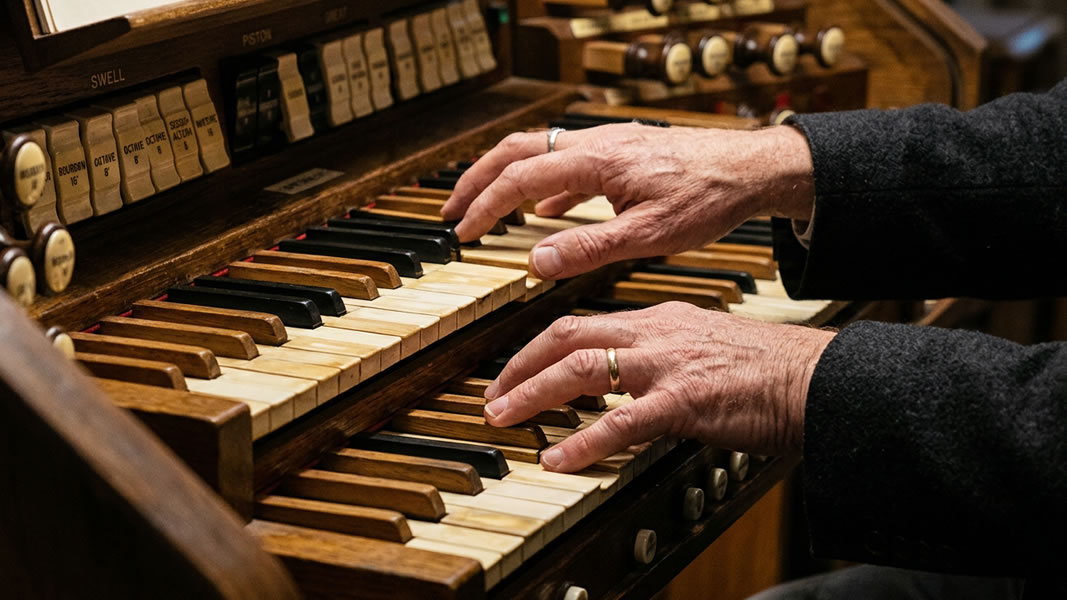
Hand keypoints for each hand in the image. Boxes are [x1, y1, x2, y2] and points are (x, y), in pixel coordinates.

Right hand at [442, 123, 814, 279]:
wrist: (751, 168)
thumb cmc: (709, 196)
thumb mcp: (648, 233)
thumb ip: (589, 247)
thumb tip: (536, 259)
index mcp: (595, 160)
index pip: (519, 177)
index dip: (485, 205)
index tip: (462, 232)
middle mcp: (595, 143)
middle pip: (516, 150)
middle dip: (477, 180)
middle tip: (452, 210)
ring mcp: (607, 144)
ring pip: (539, 150)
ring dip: (505, 177)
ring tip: (484, 206)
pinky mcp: (621, 152)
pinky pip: (567, 161)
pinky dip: (542, 182)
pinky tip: (544, 208)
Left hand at [482, 302, 835, 472]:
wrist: (812, 378)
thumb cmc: (766, 369)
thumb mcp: (702, 346)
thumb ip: (661, 356)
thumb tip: (626, 378)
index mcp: (659, 320)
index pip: (583, 323)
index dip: (540, 347)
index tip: (516, 370)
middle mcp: (656, 333)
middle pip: (568, 335)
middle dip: (521, 365)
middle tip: (494, 394)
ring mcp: (667, 365)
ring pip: (582, 368)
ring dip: (534, 394)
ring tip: (505, 417)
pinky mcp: (684, 401)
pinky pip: (620, 423)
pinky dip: (583, 442)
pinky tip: (558, 459)